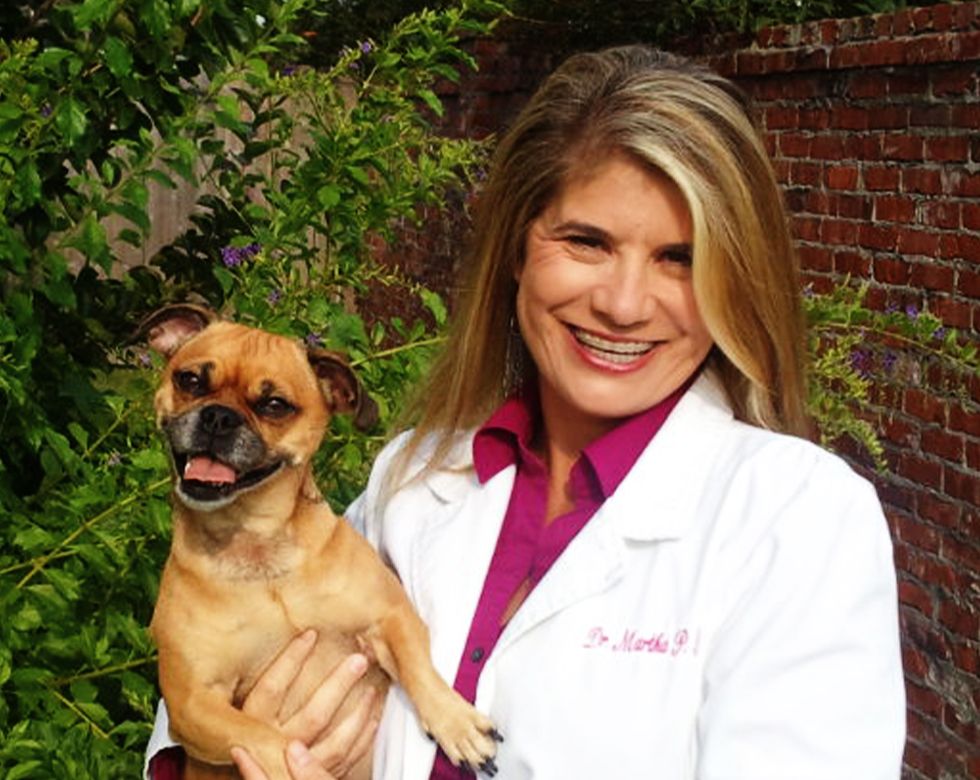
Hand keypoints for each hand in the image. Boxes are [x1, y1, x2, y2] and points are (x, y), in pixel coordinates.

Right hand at [234, 630, 380, 777]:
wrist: (246, 776)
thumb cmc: (243, 738)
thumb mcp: (241, 710)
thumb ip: (260, 688)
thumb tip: (293, 641)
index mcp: (252, 726)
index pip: (272, 689)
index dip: (291, 659)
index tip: (311, 634)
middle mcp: (275, 747)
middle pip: (314, 715)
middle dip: (340, 684)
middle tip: (359, 659)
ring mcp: (296, 767)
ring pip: (336, 743)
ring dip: (360, 714)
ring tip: (372, 689)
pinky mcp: (315, 777)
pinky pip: (345, 760)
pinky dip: (363, 738)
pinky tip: (372, 719)